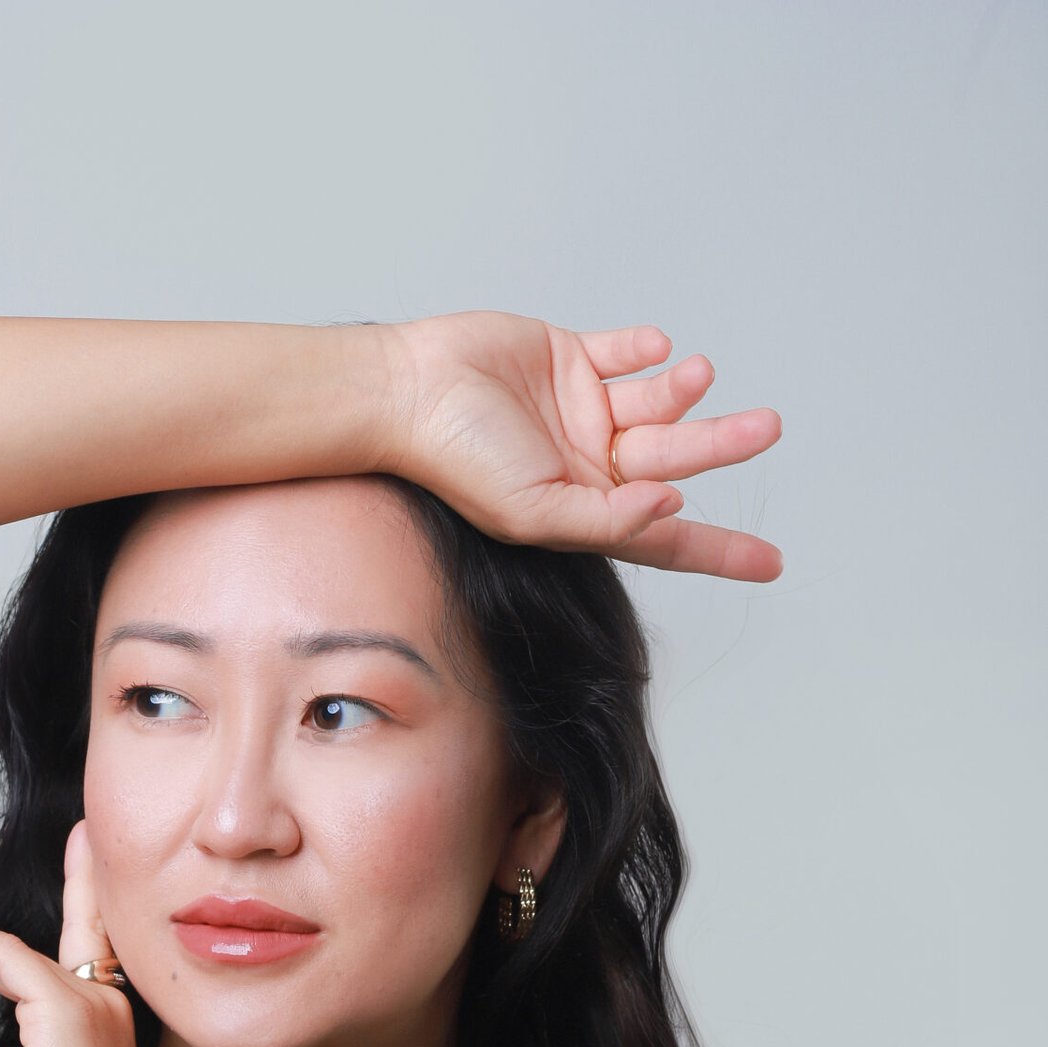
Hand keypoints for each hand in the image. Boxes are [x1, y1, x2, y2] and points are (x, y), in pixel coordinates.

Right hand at [377, 310, 782, 580]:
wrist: (409, 392)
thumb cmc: (456, 462)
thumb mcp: (535, 512)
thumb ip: (606, 517)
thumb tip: (673, 506)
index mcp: (586, 510)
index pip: (666, 537)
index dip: (720, 551)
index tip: (772, 563)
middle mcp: (591, 464)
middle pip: (675, 459)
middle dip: (721, 446)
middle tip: (766, 428)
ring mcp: (581, 410)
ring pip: (658, 402)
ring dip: (684, 390)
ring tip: (697, 374)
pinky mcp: (568, 359)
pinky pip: (622, 352)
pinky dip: (643, 349)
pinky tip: (654, 348)